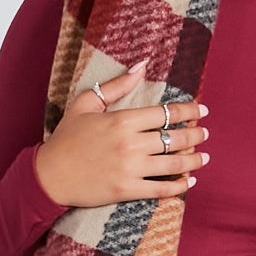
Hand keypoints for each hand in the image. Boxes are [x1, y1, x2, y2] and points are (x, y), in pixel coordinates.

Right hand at [34, 55, 210, 207]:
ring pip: (173, 163)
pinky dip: (180, 185)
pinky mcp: (127, 190)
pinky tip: (190, 181)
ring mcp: (130, 169)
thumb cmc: (66, 138)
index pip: (165, 113)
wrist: (49, 175)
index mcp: (122, 120)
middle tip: (205, 133)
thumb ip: (117, 85)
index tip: (202, 110)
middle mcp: (130, 144)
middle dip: (196, 134)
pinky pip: (162, 189)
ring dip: (194, 160)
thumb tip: (142, 65)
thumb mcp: (86, 104)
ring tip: (204, 156)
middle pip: (174, 137)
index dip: (188, 110)